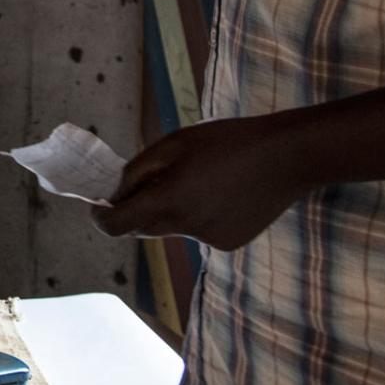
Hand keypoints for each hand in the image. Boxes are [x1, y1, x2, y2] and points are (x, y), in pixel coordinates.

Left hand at [94, 113, 313, 249]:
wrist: (287, 157)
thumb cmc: (226, 141)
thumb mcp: (173, 144)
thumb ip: (137, 171)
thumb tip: (112, 194)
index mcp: (168, 200)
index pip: (117, 225)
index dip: (100, 217)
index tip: (97, 206)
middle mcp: (186, 227)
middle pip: (142, 227)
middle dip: (136, 209)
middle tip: (146, 183)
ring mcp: (209, 239)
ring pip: (173, 228)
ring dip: (172, 210)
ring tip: (200, 179)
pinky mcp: (229, 243)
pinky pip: (199, 231)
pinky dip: (199, 216)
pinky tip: (223, 193)